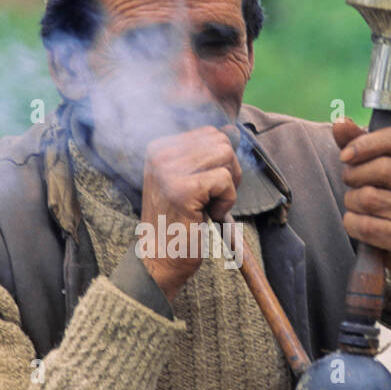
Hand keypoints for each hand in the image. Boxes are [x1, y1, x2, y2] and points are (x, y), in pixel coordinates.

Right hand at [139, 125, 241, 300]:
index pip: (210, 133)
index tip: (206, 188)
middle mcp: (159, 154)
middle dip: (229, 171)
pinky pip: (225, 180)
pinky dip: (227, 201)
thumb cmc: (177, 222)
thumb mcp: (188, 180)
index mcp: (158, 147)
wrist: (159, 259)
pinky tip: (209, 215)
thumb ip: (206, 154)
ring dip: (228, 186)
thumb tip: (232, 130)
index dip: (221, 161)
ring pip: (226, 157)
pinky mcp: (182, 190)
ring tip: (209, 206)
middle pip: (221, 142)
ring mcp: (168, 171)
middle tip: (213, 198)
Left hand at [331, 117, 390, 275]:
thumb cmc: (389, 186)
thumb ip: (358, 139)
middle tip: (351, 180)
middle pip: (380, 168)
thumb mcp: (379, 158)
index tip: (344, 155)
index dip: (365, 143)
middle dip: (354, 175)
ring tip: (357, 201)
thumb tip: (340, 123)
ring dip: (351, 200)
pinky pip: (365, 225)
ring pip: (368, 198)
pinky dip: (352, 223)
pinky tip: (358, 219)